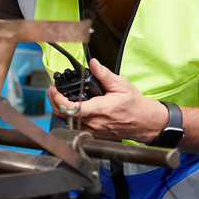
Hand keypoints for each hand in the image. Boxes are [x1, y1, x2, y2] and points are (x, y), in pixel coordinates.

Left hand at [49, 59, 167, 142]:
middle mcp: (95, 123)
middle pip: (64, 116)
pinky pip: (75, 127)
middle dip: (54, 102)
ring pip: (68, 122)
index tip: (54, 89)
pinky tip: (70, 107)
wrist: (144, 122)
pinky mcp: (94, 134)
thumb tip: (93, 64)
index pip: (71, 108)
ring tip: (59, 97)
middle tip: (53, 91)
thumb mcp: (121, 85)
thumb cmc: (134, 105)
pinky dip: (69, 117)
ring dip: (60, 109)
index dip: (58, 99)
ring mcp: (94, 130)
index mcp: (100, 109)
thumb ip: (104, 74)